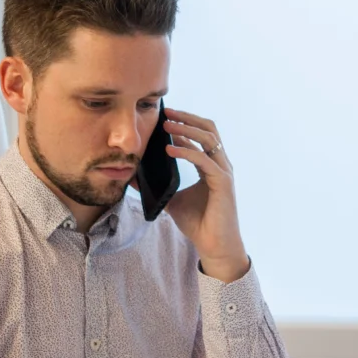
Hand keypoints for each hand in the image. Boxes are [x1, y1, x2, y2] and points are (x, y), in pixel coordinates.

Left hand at [157, 107, 248, 282]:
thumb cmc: (198, 223)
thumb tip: (133, 176)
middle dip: (187, 117)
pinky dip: (186, 151)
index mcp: (211, 166)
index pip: (201, 135)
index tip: (164, 117)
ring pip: (209, 138)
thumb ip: (157, 186)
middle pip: (209, 129)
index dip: (184, 124)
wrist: (213, 245)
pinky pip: (204, 159)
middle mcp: (220, 165)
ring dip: (186, 128)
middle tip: (166, 112)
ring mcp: (224, 172)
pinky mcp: (223, 183)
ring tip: (167, 125)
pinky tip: (169, 148)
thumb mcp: (171, 200)